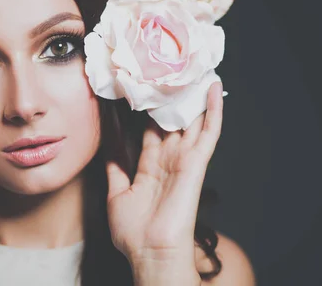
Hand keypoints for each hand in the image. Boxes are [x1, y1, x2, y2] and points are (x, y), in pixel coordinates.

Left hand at [106, 82, 223, 277]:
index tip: (145, 88)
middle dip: (172, 97)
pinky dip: (213, 110)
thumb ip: (115, 168)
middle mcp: (169, 159)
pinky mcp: (196, 163)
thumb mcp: (117, 194)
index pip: (152, 130)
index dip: (149, 109)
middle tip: (170, 70)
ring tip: (195, 69)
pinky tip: (213, 89)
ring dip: (194, 96)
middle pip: (173, 121)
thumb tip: (107, 148)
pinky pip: (208, 132)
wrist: (150, 252)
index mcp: (151, 165)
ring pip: (192, 120)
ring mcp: (184, 159)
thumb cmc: (133, 231)